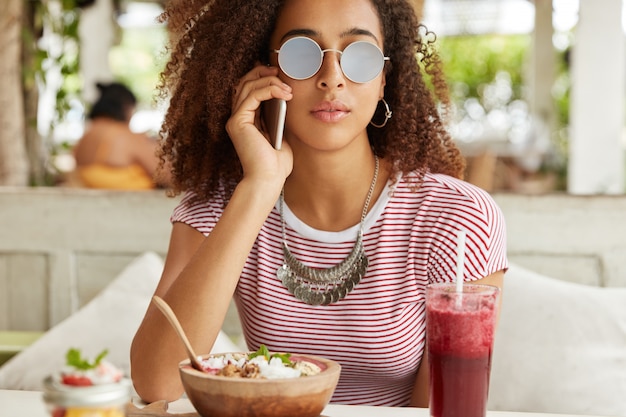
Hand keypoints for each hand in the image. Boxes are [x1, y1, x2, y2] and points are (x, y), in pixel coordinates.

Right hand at [226, 65, 292, 185]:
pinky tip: (284, 93)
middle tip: (281, 72)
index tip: (281, 75)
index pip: (249, 90)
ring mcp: (235, 120)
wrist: (269, 180)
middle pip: (244, 83)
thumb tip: (286, 97)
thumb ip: (279, 117)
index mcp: (247, 120)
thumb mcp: (281, 134)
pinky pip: (252, 96)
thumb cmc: (276, 164)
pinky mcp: (238, 122)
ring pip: (247, 86)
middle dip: (263, 72)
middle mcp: (237, 118)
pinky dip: (268, 90)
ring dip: (269, 81)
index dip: (262, 77)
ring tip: (288, 87)